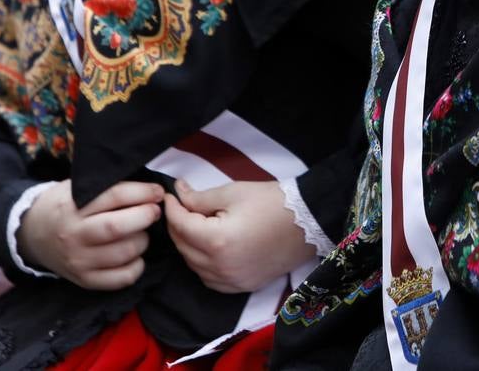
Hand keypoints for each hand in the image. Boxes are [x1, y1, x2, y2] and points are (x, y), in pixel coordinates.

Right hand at [17, 179, 162, 289]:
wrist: (33, 234)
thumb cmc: (63, 206)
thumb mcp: (76, 188)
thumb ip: (106, 187)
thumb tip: (147, 188)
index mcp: (71, 207)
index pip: (114, 196)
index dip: (142, 192)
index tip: (157, 192)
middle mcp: (73, 235)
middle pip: (118, 227)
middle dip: (145, 216)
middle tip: (154, 211)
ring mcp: (79, 261)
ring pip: (123, 253)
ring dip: (142, 240)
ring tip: (141, 232)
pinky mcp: (85, 280)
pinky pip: (121, 278)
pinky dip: (137, 266)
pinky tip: (135, 255)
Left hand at [165, 178, 316, 293]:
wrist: (307, 221)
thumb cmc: (272, 202)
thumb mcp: (233, 192)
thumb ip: (200, 197)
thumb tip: (178, 195)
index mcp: (216, 241)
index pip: (180, 225)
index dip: (172, 208)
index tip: (171, 195)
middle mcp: (220, 267)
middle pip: (183, 247)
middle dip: (177, 225)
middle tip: (181, 206)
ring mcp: (231, 281)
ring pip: (193, 266)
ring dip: (188, 245)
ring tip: (194, 224)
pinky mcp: (241, 286)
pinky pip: (209, 279)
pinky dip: (202, 265)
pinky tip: (207, 249)